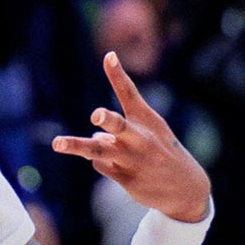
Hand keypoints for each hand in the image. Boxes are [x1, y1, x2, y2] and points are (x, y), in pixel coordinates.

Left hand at [53, 52, 210, 222]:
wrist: (187, 188)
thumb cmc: (163, 151)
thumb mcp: (150, 131)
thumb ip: (120, 126)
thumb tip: (95, 136)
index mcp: (146, 120)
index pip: (129, 93)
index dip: (117, 74)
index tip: (109, 56)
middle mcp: (139, 138)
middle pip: (118, 125)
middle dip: (107, 119)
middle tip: (96, 115)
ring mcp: (132, 159)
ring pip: (98, 151)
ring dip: (77, 146)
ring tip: (57, 143)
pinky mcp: (126, 178)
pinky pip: (100, 165)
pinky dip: (101, 162)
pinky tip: (117, 165)